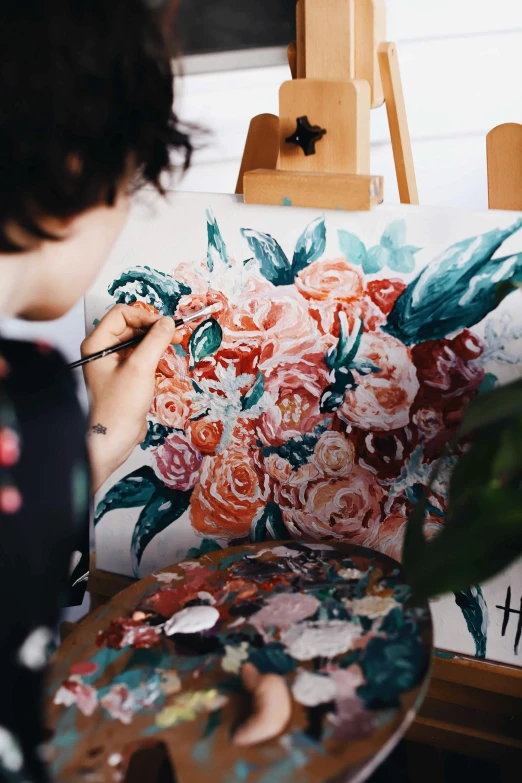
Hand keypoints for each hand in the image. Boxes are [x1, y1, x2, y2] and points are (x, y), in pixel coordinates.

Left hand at [82, 304, 180, 492]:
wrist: (113, 439)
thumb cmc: (118, 407)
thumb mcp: (141, 368)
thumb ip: (155, 340)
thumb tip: (168, 322)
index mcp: (97, 344)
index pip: (122, 314)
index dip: (146, 317)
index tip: (165, 326)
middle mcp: (102, 351)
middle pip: (132, 327)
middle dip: (155, 330)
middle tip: (176, 335)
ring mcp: (113, 364)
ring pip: (139, 342)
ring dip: (157, 345)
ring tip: (174, 350)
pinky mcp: (124, 377)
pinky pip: (141, 358)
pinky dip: (155, 359)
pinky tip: (166, 367)